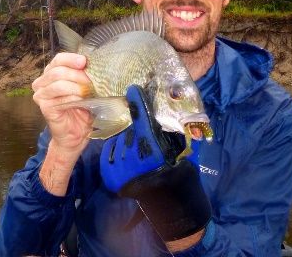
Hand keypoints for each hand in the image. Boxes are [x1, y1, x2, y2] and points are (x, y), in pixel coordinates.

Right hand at [32, 52, 92, 158]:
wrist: (77, 133)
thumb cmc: (82, 109)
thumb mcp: (85, 88)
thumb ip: (85, 76)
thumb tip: (96, 65)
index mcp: (52, 73)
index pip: (58, 59)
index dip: (71, 58)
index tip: (84, 61)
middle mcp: (42, 82)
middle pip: (58, 70)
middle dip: (77, 75)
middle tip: (91, 82)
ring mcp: (41, 94)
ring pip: (58, 83)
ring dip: (76, 86)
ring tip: (88, 92)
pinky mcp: (44, 107)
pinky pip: (59, 98)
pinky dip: (73, 98)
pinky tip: (81, 101)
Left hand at [100, 85, 210, 241]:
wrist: (169, 201)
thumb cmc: (179, 170)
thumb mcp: (182, 146)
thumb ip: (176, 127)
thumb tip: (169, 107)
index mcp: (154, 150)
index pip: (142, 120)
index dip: (138, 103)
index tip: (133, 90)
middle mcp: (135, 159)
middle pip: (130, 130)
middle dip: (135, 125)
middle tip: (140, 124)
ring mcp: (121, 169)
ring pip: (119, 140)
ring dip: (126, 139)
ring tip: (136, 144)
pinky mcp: (111, 176)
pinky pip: (108, 153)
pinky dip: (115, 149)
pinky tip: (125, 151)